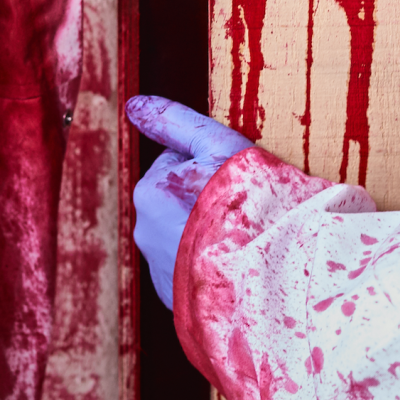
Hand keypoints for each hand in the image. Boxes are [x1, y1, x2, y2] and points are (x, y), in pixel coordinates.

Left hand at [127, 96, 254, 307]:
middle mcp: (145, 230)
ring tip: (241, 236)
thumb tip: (134, 104)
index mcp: (150, 190)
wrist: (264, 272)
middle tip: (241, 206)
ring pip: (185, 234)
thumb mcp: (217, 145)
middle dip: (205, 199)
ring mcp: (158, 267)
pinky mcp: (175, 296)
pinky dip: (208, 262)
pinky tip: (234, 260)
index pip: (178, 162)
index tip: (235, 177)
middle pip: (180, 199)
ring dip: (207, 232)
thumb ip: (175, 121)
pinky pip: (190, 268)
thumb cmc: (245, 201)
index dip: (212, 164)